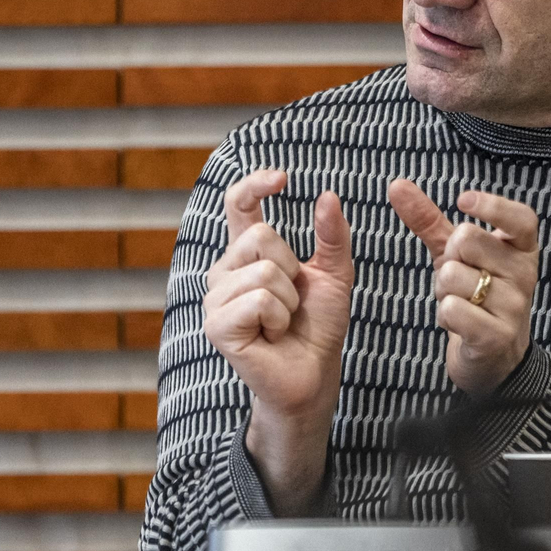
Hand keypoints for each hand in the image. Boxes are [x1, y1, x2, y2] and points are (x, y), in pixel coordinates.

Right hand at [202, 169, 353, 510]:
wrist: (314, 373)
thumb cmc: (317, 326)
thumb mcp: (334, 274)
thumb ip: (332, 236)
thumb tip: (328, 195)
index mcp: (246, 255)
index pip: (237, 205)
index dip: (254, 185)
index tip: (282, 178)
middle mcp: (224, 272)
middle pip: (262, 237)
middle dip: (293, 269)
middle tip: (291, 302)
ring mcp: (215, 299)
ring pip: (263, 272)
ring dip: (288, 299)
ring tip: (281, 322)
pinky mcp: (217, 326)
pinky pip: (258, 300)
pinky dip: (278, 318)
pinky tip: (271, 335)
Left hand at [388, 178, 538, 397]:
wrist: (495, 357)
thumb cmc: (477, 295)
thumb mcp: (455, 254)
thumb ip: (429, 219)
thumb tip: (397, 185)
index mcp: (522, 250)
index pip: (521, 219)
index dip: (494, 206)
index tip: (462, 199)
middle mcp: (524, 275)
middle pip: (468, 240)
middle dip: (448, 257)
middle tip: (459, 277)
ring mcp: (514, 307)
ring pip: (453, 276)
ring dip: (443, 291)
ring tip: (460, 303)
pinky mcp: (497, 336)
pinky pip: (453, 309)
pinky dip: (444, 314)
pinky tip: (457, 323)